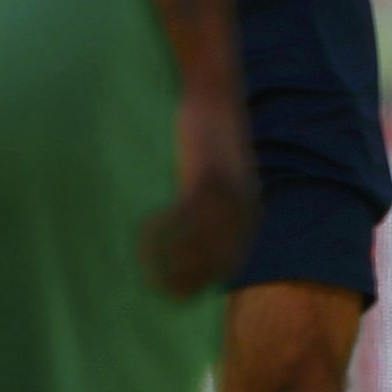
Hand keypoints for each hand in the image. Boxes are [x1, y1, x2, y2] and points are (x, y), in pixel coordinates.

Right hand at [141, 88, 257, 297]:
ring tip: (142, 264)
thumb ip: (212, 208)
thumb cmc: (210, 140)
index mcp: (250, 216)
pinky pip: (181, 217)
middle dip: (183, 280)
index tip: (175, 295)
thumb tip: (190, 237)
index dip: (201, 284)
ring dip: (167, 260)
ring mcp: (229, 196)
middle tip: (152, 286)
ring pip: (197, 245)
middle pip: (214, 263)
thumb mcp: (219, 180)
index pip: (229, 265)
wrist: (216, 96)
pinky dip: (160, 230)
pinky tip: (141, 232)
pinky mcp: (208, 178)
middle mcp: (245, 211)